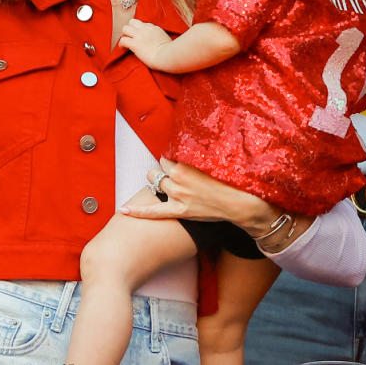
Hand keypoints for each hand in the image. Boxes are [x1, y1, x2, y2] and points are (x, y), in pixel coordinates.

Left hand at [118, 18, 172, 69]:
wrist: (167, 57)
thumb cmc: (170, 52)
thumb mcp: (166, 39)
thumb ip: (159, 36)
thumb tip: (157, 39)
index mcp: (154, 28)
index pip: (143, 24)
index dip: (140, 30)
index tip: (139, 36)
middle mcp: (146, 29)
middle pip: (132, 22)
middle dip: (130, 28)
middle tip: (130, 36)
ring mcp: (139, 36)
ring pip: (125, 28)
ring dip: (124, 35)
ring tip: (126, 41)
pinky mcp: (135, 44)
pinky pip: (123, 40)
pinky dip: (121, 44)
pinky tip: (123, 48)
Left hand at [121, 158, 280, 235]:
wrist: (241, 204)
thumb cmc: (230, 181)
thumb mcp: (212, 164)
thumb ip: (195, 159)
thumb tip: (184, 152)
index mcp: (186, 166)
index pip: (166, 158)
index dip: (170, 162)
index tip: (175, 163)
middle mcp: (179, 180)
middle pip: (158, 170)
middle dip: (163, 171)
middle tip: (175, 175)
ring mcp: (178, 196)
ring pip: (155, 183)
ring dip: (159, 183)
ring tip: (168, 185)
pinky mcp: (179, 211)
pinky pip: (154, 211)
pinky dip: (138, 211)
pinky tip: (124, 210)